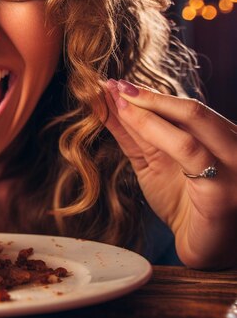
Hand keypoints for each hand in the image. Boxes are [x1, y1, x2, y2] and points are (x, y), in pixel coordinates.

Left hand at [102, 79, 236, 268]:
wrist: (206, 248)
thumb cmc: (185, 204)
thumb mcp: (154, 163)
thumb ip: (136, 135)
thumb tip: (107, 102)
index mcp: (219, 138)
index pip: (186, 107)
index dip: (150, 93)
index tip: (115, 82)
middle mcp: (231, 147)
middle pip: (191, 110)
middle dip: (148, 95)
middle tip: (113, 85)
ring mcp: (231, 167)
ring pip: (191, 125)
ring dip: (148, 111)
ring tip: (117, 100)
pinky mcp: (222, 191)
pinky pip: (190, 154)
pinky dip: (157, 133)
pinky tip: (133, 125)